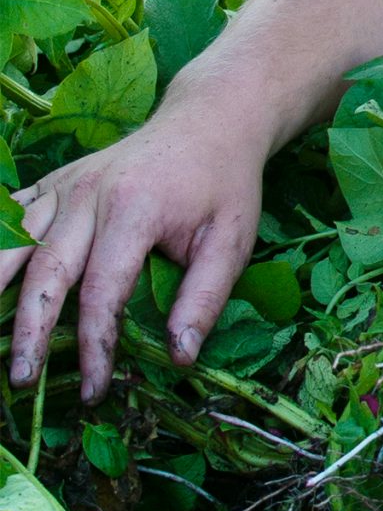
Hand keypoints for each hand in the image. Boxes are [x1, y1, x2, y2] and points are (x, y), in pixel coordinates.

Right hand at [3, 92, 267, 400]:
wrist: (209, 121)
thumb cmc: (223, 185)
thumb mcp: (232, 240)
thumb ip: (205, 298)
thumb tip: (180, 356)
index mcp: (134, 209)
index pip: (103, 292)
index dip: (95, 346)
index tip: (95, 389)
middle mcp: (87, 194)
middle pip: (45, 273)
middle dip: (29, 333)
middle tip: (22, 382)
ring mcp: (64, 185)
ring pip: (11, 244)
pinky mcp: (52, 182)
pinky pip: (9, 217)